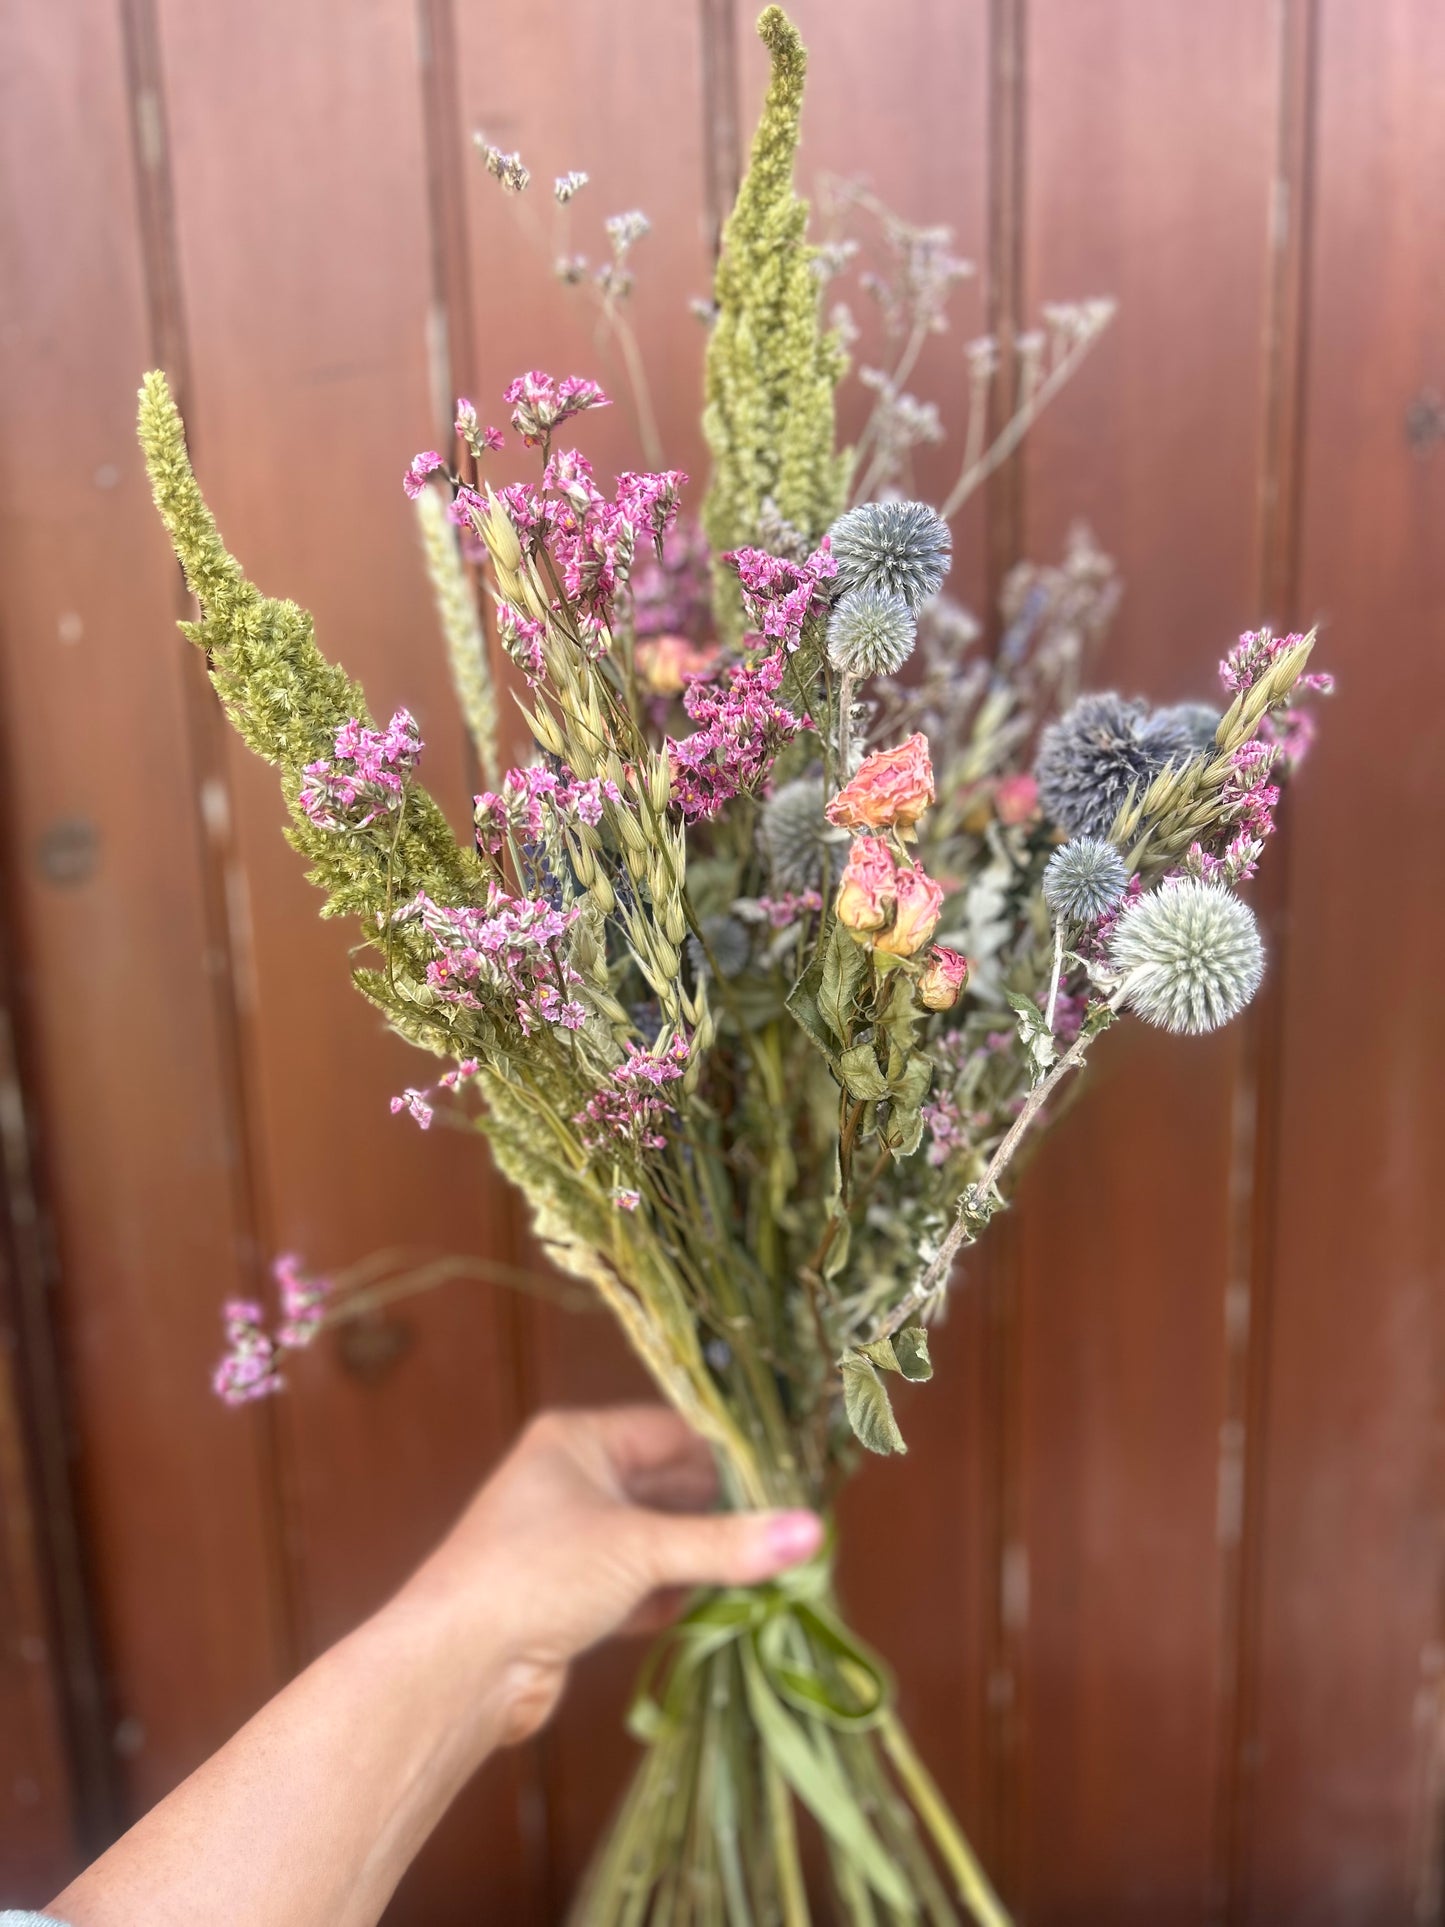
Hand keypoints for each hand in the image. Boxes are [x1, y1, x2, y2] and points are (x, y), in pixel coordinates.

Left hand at [394, 1404, 823, 1743]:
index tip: (793, 1479)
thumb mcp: (640, 1549)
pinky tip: (725, 1610)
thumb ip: (726, 1543)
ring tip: (774, 1572)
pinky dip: (677, 1597)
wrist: (455, 1668)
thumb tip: (813, 1531)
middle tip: (795, 1531)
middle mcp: (574, 1481)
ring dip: (705, 1559)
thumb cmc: (536, 1574)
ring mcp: (572, 1542)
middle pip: (668, 1487)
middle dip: (725, 1512)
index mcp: (578, 1440)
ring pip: (658, 1541)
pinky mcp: (574, 1598)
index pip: (672, 1432)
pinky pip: (641, 1586)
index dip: (730, 1456)